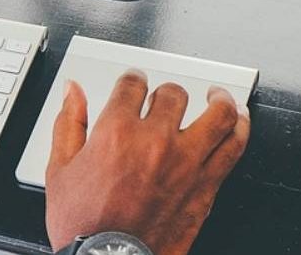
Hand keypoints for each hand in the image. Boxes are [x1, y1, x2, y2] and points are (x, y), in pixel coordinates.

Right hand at [45, 71, 250, 254]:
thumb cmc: (84, 223)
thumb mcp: (60, 169)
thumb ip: (68, 124)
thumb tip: (72, 92)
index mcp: (116, 132)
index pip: (132, 85)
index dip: (133, 78)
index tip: (134, 82)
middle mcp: (155, 141)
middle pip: (174, 94)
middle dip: (168, 91)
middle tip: (166, 97)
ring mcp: (186, 163)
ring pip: (218, 115)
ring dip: (220, 100)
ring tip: (218, 96)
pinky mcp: (206, 186)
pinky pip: (234, 147)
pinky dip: (240, 128)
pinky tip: (238, 123)